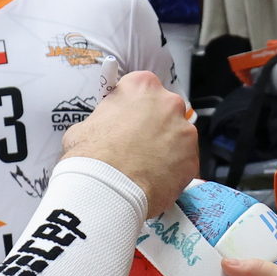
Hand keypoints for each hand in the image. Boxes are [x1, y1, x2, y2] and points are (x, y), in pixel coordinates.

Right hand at [60, 70, 195, 209]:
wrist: (106, 189)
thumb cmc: (92, 156)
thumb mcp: (83, 127)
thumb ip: (101, 120)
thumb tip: (101, 129)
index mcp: (142, 86)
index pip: (142, 89)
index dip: (134, 108)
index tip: (128, 120)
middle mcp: (168, 102)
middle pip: (165, 111)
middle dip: (154, 126)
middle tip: (137, 145)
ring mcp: (184, 131)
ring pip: (178, 136)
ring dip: (166, 148)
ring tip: (146, 167)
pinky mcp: (193, 159)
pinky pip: (184, 162)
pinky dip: (173, 170)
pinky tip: (155, 180)